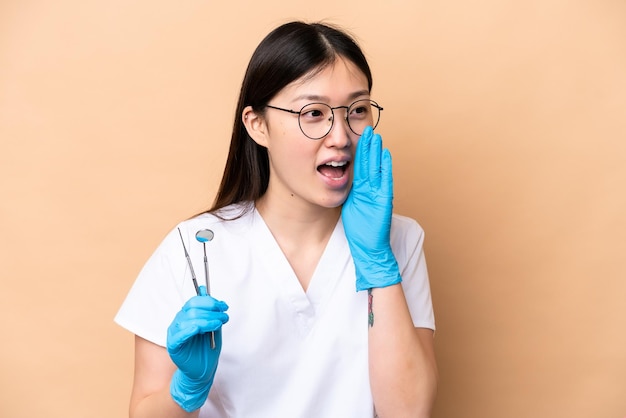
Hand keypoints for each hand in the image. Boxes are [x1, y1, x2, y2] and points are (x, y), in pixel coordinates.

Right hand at [167, 286, 228, 411]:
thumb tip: (204, 290)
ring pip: (188, 320)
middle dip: (211, 311)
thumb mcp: (212, 327)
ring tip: (218, 324)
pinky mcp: (174, 346)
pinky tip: (198, 329)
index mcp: (186, 316)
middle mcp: (179, 323)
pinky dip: (189, 330)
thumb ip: (209, 311)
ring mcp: (175, 334)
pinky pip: (179, 335)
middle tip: (224, 316)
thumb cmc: (206, 349)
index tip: (223, 306)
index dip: (209, 301)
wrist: (202, 371)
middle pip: (192, 309)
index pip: (193, 302)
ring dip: (207, 320)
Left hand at [342, 126, 400, 291]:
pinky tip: (386, 154)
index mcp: (360, 189)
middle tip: (367, 129)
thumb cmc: (358, 230)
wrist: (368, 247)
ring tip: (376, 136)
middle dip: (367, 147)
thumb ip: (346, 193)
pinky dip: (386, 168)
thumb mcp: (348, 206)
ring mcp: (378, 193)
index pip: (358, 166)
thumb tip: (334, 181)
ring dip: (377, 152)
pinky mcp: (384, 200)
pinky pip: (385, 181)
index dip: (357, 151)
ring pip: (377, 168)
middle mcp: (370, 189)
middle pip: (368, 163)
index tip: (356, 136)